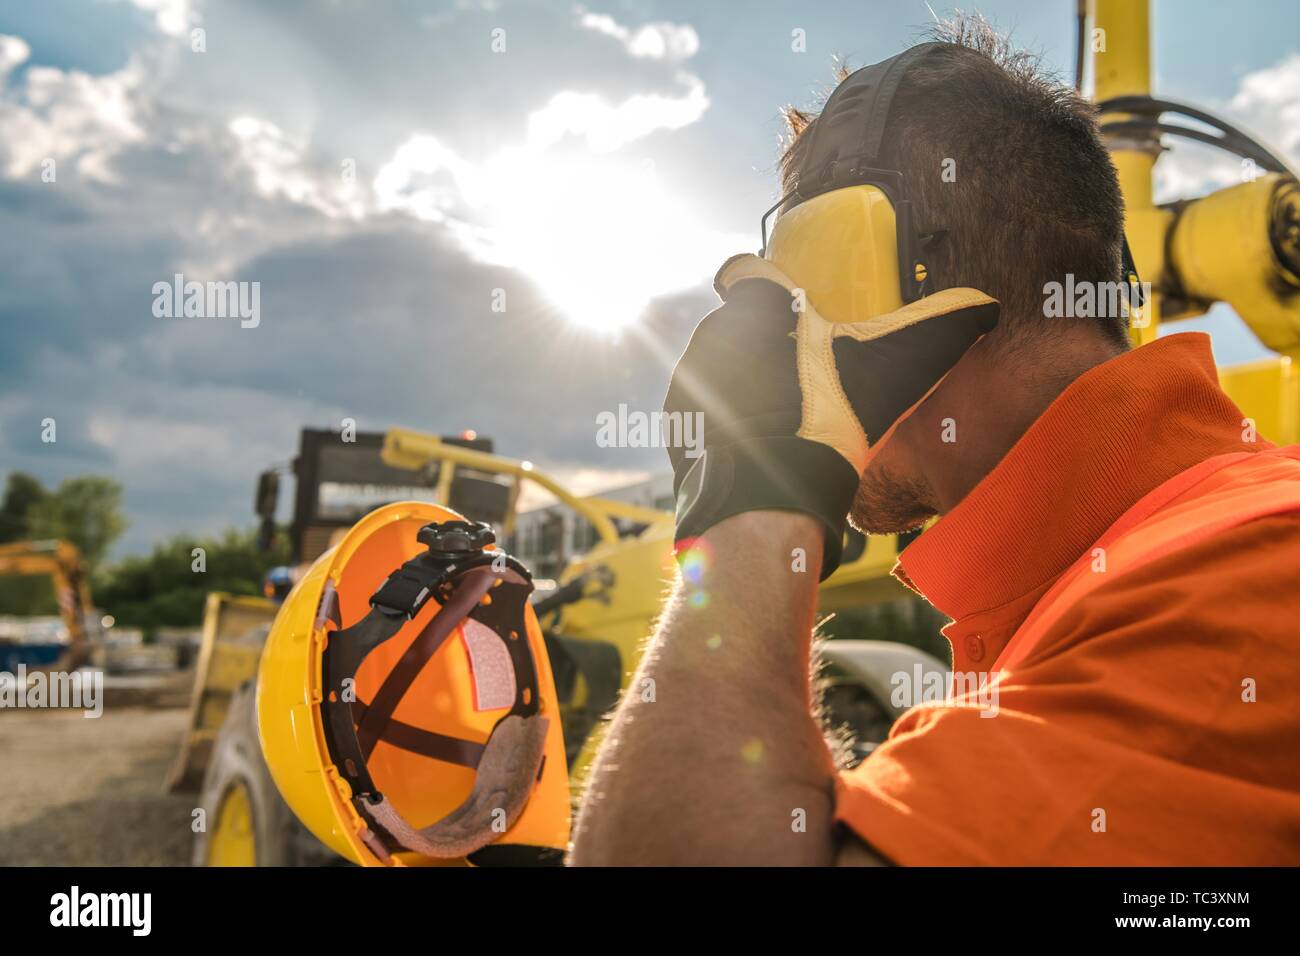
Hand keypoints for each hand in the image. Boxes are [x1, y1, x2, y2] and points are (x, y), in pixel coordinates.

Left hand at [664, 253, 996, 575]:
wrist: (767, 502)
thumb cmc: (827, 425)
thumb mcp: (893, 372)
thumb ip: (937, 329)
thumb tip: (986, 305)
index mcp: (756, 309)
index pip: (745, 270)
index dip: (765, 283)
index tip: (790, 306)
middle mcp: (710, 336)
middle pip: (739, 323)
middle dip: (767, 341)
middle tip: (803, 372)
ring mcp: (687, 382)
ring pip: (718, 365)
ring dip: (744, 379)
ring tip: (784, 411)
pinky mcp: (677, 424)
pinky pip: (703, 407)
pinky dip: (724, 418)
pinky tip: (758, 440)